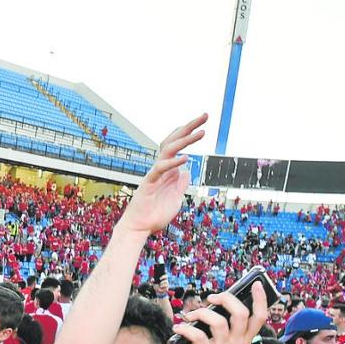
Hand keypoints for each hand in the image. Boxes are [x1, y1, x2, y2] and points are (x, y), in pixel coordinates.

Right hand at [118, 113, 206, 235]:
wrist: (140, 227)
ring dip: (186, 140)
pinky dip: (173, 163)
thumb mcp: (176, 198)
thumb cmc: (155, 214)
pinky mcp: (149, 183)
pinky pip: (160, 169)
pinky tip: (186, 158)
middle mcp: (161, 168)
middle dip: (189, 127)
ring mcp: (155, 174)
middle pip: (174, 141)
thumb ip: (181, 184)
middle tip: (205, 116)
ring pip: (169, 150)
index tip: (203, 124)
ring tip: (202, 132)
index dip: (189, 133)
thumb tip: (187, 172)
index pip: (177, 145)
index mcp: (168, 170)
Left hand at [176, 282, 268, 343]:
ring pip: (219, 321)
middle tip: (212, 298)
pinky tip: (179, 327)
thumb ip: (225, 334)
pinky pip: (197, 334)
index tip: (256, 284)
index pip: (259, 317)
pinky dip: (185, 328)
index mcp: (244, 342)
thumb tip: (212, 311)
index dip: (260, 299)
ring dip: (202, 313)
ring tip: (191, 315)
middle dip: (226, 299)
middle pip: (241, 313)